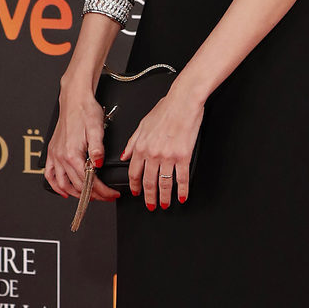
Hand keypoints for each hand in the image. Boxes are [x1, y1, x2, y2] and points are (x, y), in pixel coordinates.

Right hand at [44, 83, 119, 203]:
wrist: (74, 99)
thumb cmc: (86, 111)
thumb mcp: (97, 129)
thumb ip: (97, 149)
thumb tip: (97, 165)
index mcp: (72, 153)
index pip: (88, 181)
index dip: (102, 191)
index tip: (111, 194)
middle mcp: (61, 156)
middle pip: (77, 185)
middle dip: (93, 194)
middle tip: (106, 196)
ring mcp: (54, 155)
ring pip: (63, 184)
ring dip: (76, 194)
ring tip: (89, 196)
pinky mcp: (52, 152)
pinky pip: (49, 175)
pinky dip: (56, 186)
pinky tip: (64, 191)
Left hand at [122, 82, 202, 208]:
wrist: (183, 101)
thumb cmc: (165, 109)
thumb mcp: (142, 124)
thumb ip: (132, 143)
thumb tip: (124, 155)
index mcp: (141, 146)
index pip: (134, 172)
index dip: (135, 186)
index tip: (137, 193)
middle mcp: (153, 154)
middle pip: (148, 182)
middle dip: (149, 197)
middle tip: (151, 206)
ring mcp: (168, 157)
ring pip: (164, 183)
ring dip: (164, 197)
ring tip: (165, 204)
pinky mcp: (183, 156)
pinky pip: (182, 178)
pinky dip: (182, 190)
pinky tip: (182, 196)